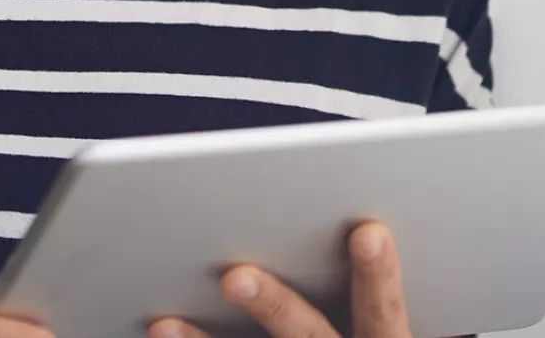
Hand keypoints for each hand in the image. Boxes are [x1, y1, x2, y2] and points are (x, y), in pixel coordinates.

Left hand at [149, 221, 412, 337]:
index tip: (367, 232)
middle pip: (308, 336)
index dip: (377, 274)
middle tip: (234, 277)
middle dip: (273, 305)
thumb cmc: (354, 330)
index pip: (384, 310)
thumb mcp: (375, 321)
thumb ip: (360, 287)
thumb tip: (341, 218)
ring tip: (166, 324)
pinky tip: (160, 333)